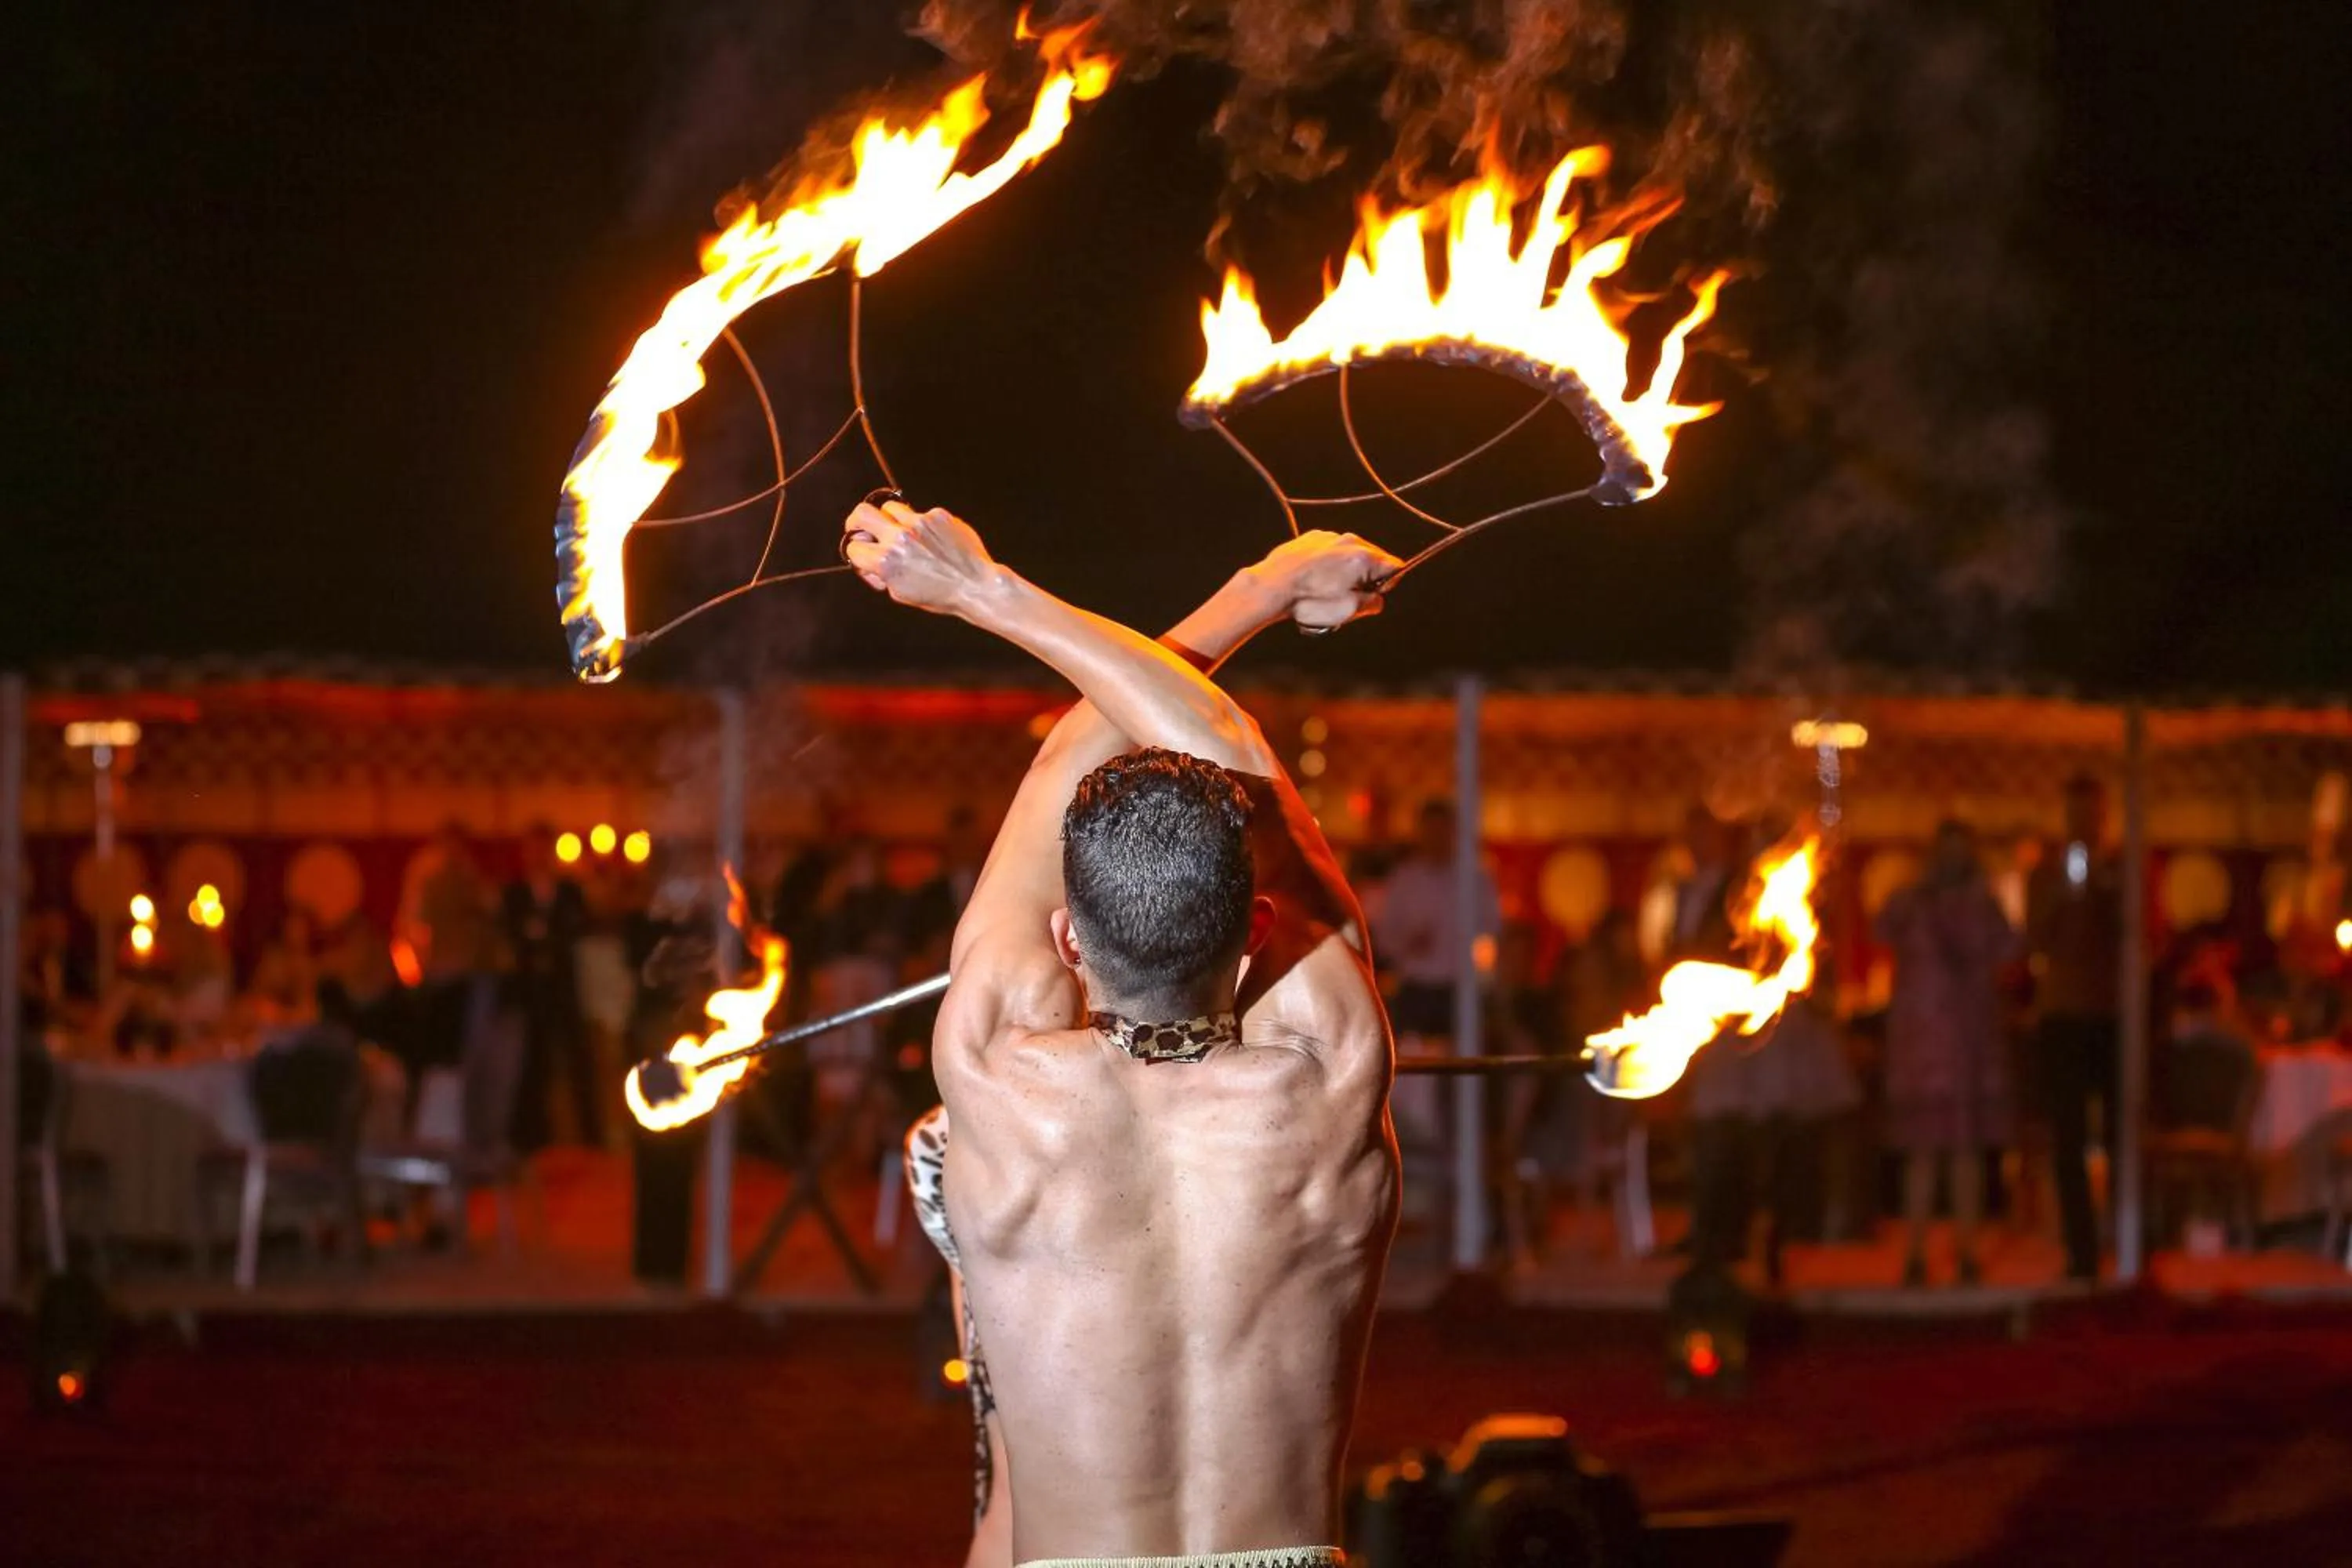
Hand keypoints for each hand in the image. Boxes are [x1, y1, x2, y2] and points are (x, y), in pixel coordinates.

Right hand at [841, 500, 1001, 617]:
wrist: (975, 585)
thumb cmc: (940, 595)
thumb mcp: (900, 593)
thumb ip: (880, 573)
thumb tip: (869, 560)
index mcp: (887, 561)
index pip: (854, 547)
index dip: (857, 554)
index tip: (865, 555)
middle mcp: (900, 538)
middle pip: (862, 513)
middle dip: (856, 522)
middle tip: (861, 528)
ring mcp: (919, 523)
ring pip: (889, 507)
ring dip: (889, 519)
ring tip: (900, 533)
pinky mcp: (937, 515)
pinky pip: (919, 513)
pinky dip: (921, 526)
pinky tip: (932, 540)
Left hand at [1243, 530, 1401, 633]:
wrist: (1272, 586)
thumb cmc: (1310, 601)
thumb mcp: (1349, 610)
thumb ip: (1373, 603)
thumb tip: (1377, 598)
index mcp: (1364, 557)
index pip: (1395, 567)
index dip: (1387, 585)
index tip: (1371, 596)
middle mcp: (1350, 540)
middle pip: (1372, 560)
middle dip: (1365, 579)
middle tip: (1345, 598)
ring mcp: (1329, 537)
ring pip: (1350, 556)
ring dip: (1345, 572)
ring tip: (1324, 590)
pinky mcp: (1312, 538)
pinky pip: (1330, 552)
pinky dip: (1327, 565)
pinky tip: (1312, 580)